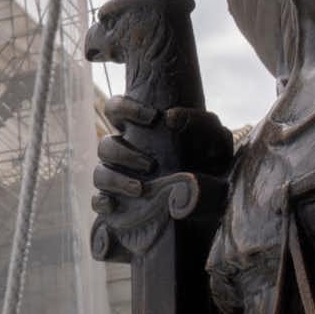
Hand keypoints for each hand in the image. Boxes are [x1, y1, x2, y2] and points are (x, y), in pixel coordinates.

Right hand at [91, 93, 234, 223]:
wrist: (217, 204)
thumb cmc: (213, 166)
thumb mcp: (216, 142)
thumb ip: (201, 123)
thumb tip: (171, 118)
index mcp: (141, 131)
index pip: (116, 109)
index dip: (124, 108)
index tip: (151, 117)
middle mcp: (126, 153)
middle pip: (104, 145)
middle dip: (123, 153)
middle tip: (150, 164)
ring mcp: (119, 179)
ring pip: (99, 173)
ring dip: (116, 179)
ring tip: (140, 189)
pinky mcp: (119, 206)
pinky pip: (97, 202)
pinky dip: (102, 202)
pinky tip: (115, 206)